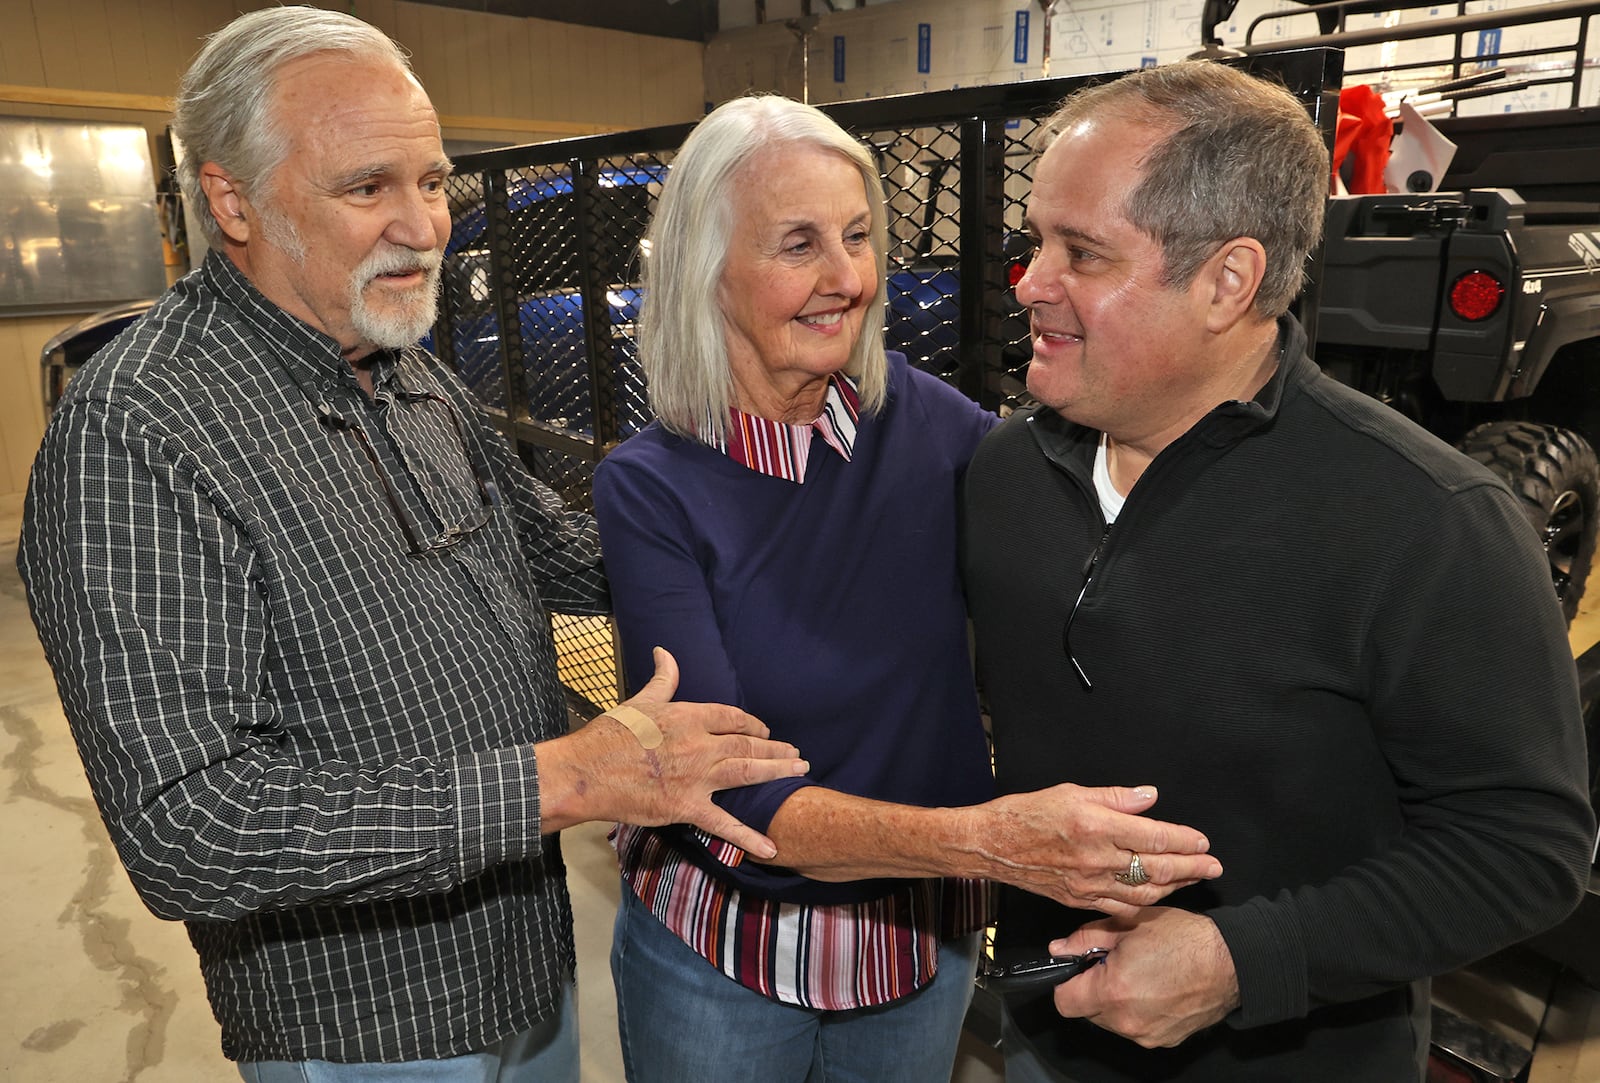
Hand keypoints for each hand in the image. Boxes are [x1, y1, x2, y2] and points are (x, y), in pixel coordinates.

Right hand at [585, 647, 807, 856]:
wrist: (587, 773)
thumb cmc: (609, 735)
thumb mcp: (640, 701)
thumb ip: (663, 680)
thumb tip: (665, 652)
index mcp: (689, 716)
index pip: (732, 717)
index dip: (752, 723)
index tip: (764, 730)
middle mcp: (700, 745)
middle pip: (748, 744)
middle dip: (775, 748)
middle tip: (796, 754)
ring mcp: (697, 777)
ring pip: (747, 772)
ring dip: (776, 771)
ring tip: (799, 771)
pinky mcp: (687, 807)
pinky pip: (724, 824)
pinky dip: (749, 837)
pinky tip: (770, 846)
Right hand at [964, 785, 1221, 912]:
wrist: (993, 844)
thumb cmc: (1029, 812)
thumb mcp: (1073, 791)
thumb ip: (1116, 797)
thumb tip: (1150, 798)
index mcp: (1096, 826)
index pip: (1153, 836)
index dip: (1183, 840)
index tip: (1202, 841)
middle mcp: (1096, 858)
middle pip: (1156, 867)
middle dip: (1191, 867)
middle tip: (1213, 866)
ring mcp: (1089, 884)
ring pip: (1143, 892)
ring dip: (1174, 886)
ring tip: (1193, 879)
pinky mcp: (1079, 899)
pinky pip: (1121, 907)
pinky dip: (1145, 903)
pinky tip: (1158, 896)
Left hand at [1048, 908, 1239, 1047]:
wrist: (1232, 961)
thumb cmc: (1184, 938)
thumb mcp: (1128, 923)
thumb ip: (1086, 938)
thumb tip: (1059, 949)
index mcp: (1112, 990)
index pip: (1064, 1002)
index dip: (1066, 982)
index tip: (1077, 969)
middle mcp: (1126, 1020)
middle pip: (1087, 1012)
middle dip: (1093, 989)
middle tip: (1114, 963)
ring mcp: (1146, 1034)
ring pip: (1111, 1021)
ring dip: (1116, 1001)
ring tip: (1139, 973)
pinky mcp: (1164, 1040)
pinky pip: (1136, 1027)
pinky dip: (1138, 1011)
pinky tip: (1155, 988)